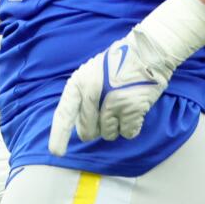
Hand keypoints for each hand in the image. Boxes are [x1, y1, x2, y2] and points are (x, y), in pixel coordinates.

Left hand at [48, 30, 173, 155]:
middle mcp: (92, 93)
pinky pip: (127, 133)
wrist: (148, 51)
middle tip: (109, 112)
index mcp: (79, 83)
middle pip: (87, 132)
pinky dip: (132, 127)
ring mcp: (112, 102)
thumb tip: (84, 127)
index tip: (56, 152)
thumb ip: (83, 98)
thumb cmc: (120, 63)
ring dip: (116, 126)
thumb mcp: (92, 73)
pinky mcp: (131, 108)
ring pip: (108, 134)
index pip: (64, 115)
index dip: (59, 136)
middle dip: (97, 128)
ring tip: (124, 106)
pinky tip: (135, 110)